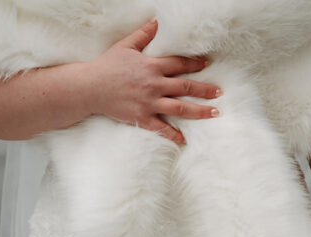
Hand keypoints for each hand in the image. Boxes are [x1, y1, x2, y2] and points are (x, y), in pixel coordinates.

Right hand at [87, 19, 221, 145]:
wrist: (90, 87)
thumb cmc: (107, 66)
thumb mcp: (126, 46)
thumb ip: (143, 35)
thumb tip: (157, 22)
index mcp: (151, 66)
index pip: (179, 64)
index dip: (195, 64)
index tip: (207, 65)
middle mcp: (154, 85)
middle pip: (186, 87)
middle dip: (205, 89)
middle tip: (220, 92)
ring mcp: (150, 103)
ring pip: (180, 108)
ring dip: (200, 111)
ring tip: (214, 113)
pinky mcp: (143, 118)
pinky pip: (162, 129)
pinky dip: (174, 135)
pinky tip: (185, 140)